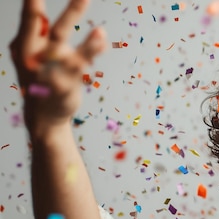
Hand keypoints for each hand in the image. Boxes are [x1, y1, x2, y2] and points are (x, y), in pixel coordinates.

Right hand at [9, 0, 106, 134]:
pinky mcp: (63, 84)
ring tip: (88, 12)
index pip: (29, 19)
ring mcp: (46, 70)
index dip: (31, 4)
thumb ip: (72, 42)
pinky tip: (101, 41)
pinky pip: (79, 64)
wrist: (44, 115)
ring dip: (73, 23)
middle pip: (39, 26)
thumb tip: (101, 30)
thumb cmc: (46, 78)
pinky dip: (90, 50)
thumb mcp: (50, 56)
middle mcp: (32, 55)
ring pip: (61, 44)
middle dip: (35, 10)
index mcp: (24, 45)